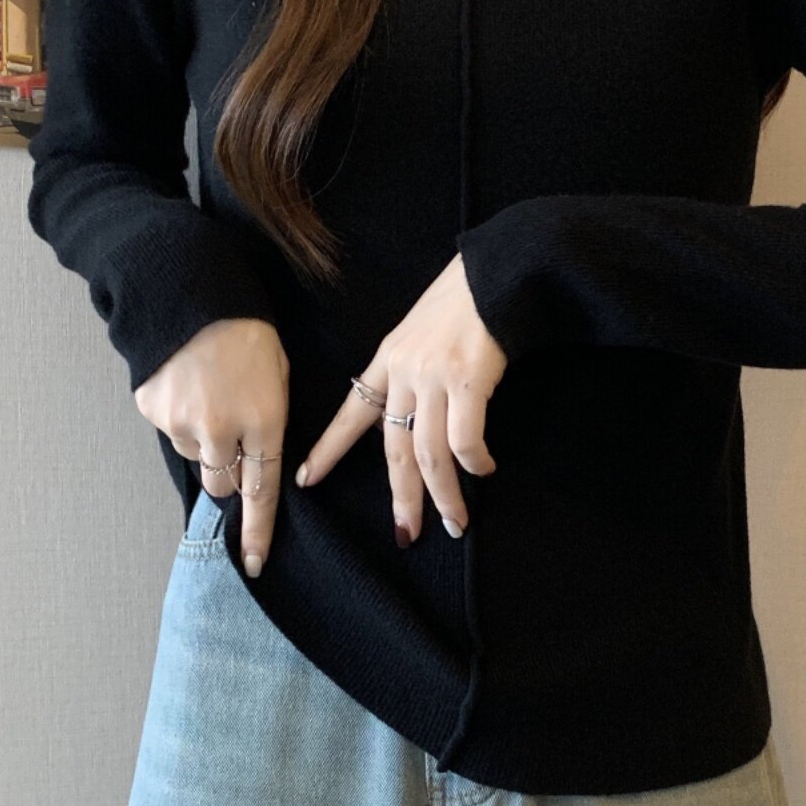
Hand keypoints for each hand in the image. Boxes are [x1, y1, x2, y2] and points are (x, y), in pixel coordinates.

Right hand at [134, 317, 288, 576]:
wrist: (192, 293)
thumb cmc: (247, 332)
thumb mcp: (278, 377)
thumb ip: (269, 427)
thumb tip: (255, 466)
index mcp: (263, 422)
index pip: (262, 493)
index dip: (257, 532)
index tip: (253, 563)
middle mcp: (221, 431)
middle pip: (222, 485)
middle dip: (227, 471)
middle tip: (230, 433)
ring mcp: (182, 422)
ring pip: (194, 457)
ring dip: (203, 439)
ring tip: (209, 393)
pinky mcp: (152, 410)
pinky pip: (170, 430)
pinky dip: (178, 416)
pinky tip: (187, 383)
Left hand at [294, 254, 505, 543]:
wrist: (500, 270)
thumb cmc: (468, 300)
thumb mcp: (422, 332)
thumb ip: (411, 371)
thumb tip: (411, 414)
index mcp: (388, 359)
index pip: (352, 412)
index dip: (330, 450)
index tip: (306, 480)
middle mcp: (405, 371)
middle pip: (393, 449)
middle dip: (401, 498)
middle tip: (405, 534)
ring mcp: (435, 376)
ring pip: (429, 454)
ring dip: (444, 495)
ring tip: (454, 522)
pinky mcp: (469, 380)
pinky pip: (465, 439)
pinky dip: (474, 463)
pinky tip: (484, 470)